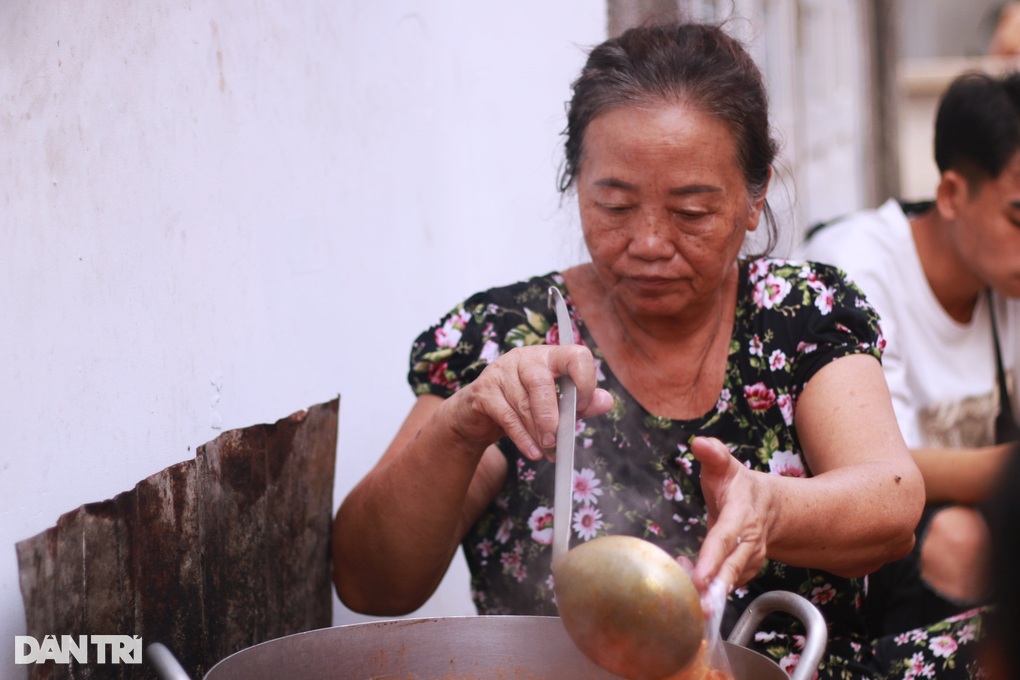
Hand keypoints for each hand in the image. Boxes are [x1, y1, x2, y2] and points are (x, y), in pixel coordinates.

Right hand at [447, 345, 613, 460]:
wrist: (480, 414)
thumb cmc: (525, 406)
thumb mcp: (557, 405)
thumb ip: (581, 404)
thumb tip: (607, 401)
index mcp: (550, 356)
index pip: (575, 355)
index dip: (584, 381)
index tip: (583, 406)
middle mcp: (525, 358)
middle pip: (541, 382)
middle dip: (551, 416)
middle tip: (557, 441)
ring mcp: (501, 371)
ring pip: (523, 403)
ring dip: (537, 433)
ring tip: (548, 452)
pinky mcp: (483, 390)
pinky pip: (506, 416)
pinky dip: (522, 438)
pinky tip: (533, 451)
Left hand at [690, 436, 769, 594]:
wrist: (769, 507)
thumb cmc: (739, 486)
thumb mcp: (726, 466)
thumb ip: (714, 455)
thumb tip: (699, 443)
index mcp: (742, 516)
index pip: (724, 539)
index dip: (711, 559)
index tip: (698, 577)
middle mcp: (749, 543)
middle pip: (731, 569)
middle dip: (713, 589)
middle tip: (696, 606)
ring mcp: (748, 561)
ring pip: (728, 582)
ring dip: (707, 592)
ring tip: (684, 597)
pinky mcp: (743, 573)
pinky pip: (725, 586)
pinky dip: (709, 591)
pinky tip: (688, 588)